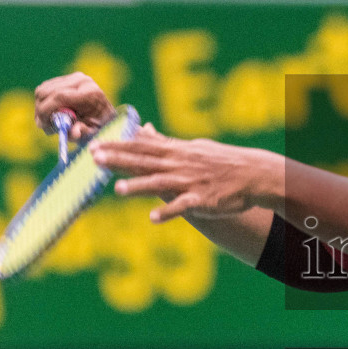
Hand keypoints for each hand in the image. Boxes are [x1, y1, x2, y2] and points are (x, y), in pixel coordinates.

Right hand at [35, 72, 115, 138]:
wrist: (106, 115)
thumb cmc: (99, 127)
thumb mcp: (93, 134)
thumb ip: (82, 133)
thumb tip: (74, 133)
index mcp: (90, 93)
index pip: (59, 96)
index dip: (46, 111)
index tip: (43, 126)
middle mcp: (81, 81)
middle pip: (47, 91)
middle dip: (41, 111)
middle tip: (44, 126)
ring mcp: (73, 77)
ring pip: (42, 90)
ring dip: (41, 108)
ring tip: (49, 122)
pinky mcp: (66, 78)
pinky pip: (44, 89)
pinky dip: (43, 103)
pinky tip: (52, 114)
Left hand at [93, 124, 282, 221]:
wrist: (253, 174)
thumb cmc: (221, 161)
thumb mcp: (192, 147)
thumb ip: (165, 142)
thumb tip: (144, 130)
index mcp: (176, 151)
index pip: (141, 145)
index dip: (117, 144)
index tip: (94, 142)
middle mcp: (179, 164)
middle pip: (144, 160)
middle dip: (119, 158)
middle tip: (94, 157)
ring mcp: (190, 182)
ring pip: (160, 182)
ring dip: (139, 185)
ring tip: (118, 189)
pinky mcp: (202, 200)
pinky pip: (183, 206)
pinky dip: (168, 212)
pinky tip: (153, 218)